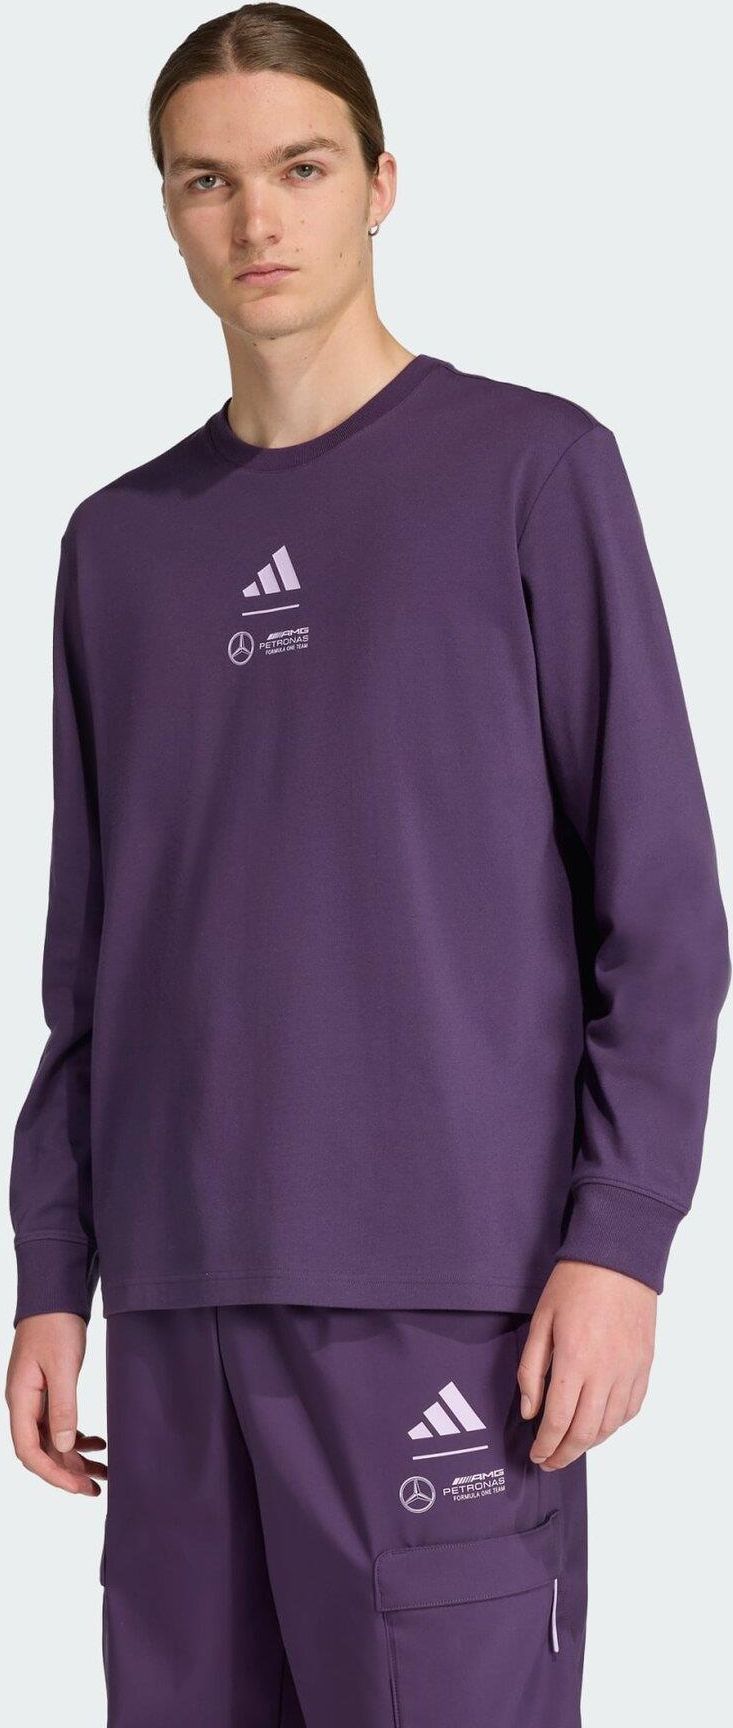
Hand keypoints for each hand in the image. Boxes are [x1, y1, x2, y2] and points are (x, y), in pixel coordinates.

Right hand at [5, 1313, 106, 1494]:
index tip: (78, 1486)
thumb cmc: (55, 1325)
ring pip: (53, 1442)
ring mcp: (35, 1400)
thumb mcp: (63, 1366)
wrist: (54, 1296)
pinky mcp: (48, 1393)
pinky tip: (98, 1443)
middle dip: (66, 1473)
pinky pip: (59, 1426)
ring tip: (104, 1472)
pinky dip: (78, 1438)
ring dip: (75, 1459)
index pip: (29, 1451)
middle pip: (41, 1452)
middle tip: (96, 1488)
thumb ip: (64, 1406)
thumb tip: (66, 1447)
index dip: (52, 1474)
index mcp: (20, 1400)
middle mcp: (24, 1405)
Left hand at [517, 1260, 656, 1469]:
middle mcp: (605, 1373)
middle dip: (564, 1454)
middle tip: (550, 1461)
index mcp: (574, 1361)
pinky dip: (614, 1425)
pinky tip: (600, 1425)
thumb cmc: (574, 1285)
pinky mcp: (643, 1366)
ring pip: (610, 1426)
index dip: (545, 1446)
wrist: (618, 1260)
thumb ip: (531, 1370)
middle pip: (585, 1432)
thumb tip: (529, 1411)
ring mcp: (628, 1371)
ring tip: (571, 1445)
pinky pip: (631, 1409)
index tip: (536, 1455)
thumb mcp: (540, 1321)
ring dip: (589, 1443)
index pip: (557, 1421)